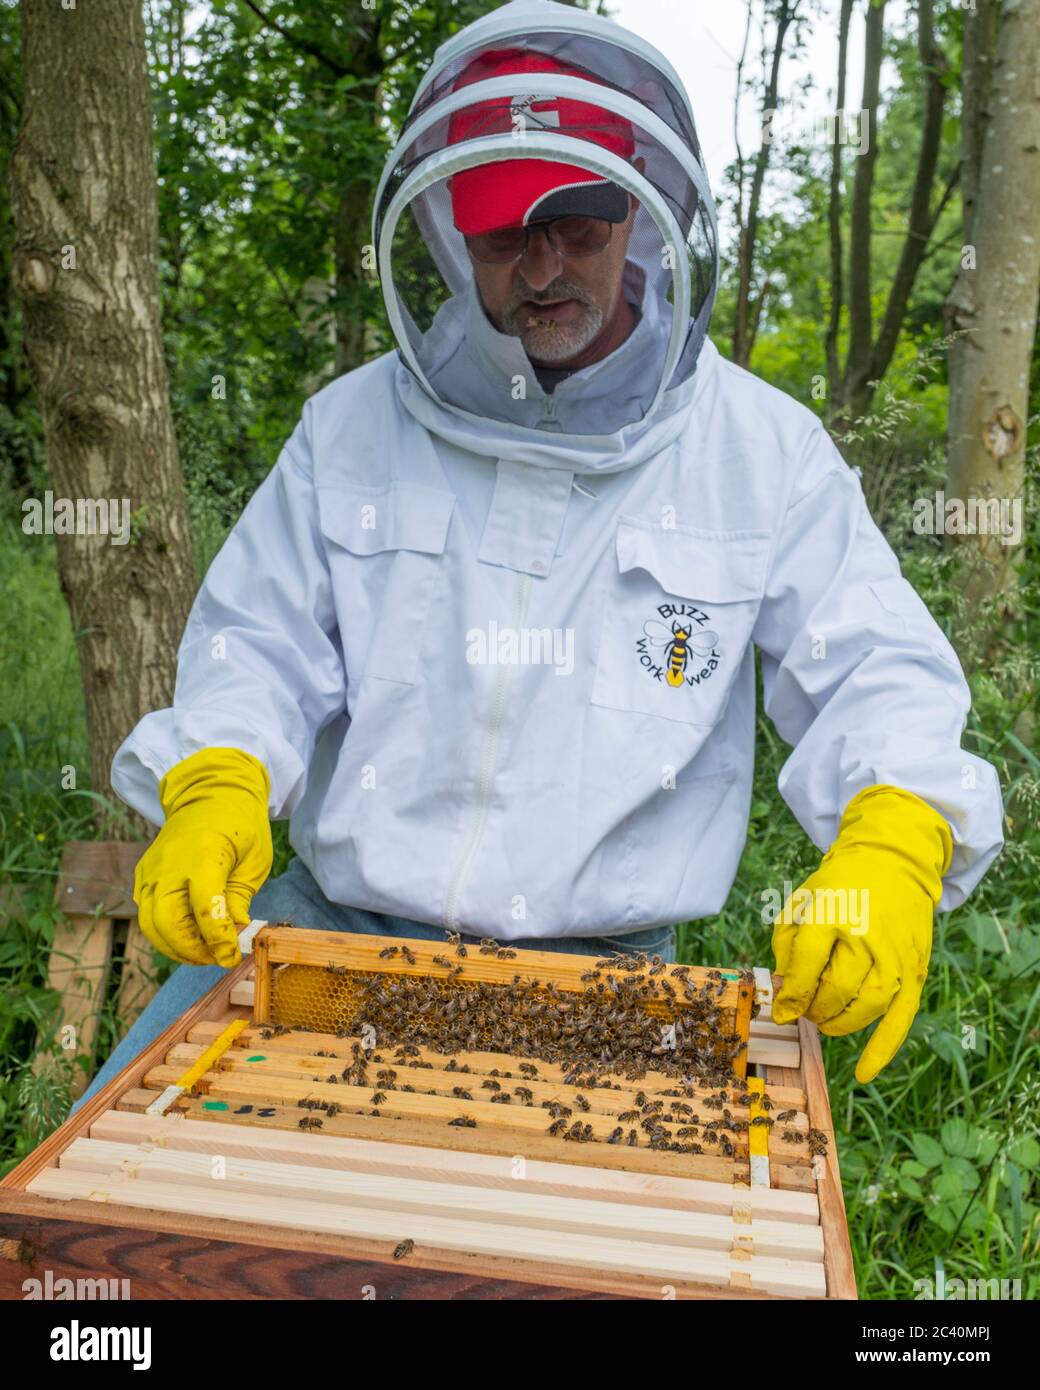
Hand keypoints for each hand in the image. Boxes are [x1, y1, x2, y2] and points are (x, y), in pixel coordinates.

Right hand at [133, 747, 272, 967]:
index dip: (217, 939)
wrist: (211, 793)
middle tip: (217, 957)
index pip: (205, 909)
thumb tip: (233, 936)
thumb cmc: (240, 825)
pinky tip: (189, 935)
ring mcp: (152, 870)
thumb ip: (238, 899)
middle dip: (192, 951)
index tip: (232, 955)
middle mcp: (170, 864)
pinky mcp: (144, 875)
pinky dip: (164, 932)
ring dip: (176, 948)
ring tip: (204, 952)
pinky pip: (146, 912)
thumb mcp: (254, 860)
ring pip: (150, 924)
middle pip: (167, 923)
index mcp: (204, 855)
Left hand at [771, 785, 951, 1083]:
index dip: (789, 994)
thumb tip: (782, 994)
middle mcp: (866, 937)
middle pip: (835, 990)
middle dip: (813, 1008)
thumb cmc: (840, 887)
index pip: (805, 967)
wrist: (893, 863)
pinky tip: (863, 1073)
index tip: (781, 1009)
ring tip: (824, 1018)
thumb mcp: (802, 901)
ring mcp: (894, 956)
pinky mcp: (915, 971)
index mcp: (832, 914)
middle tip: (805, 1008)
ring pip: (865, 1008)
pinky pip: (900, 1019)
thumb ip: (787, 944)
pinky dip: (882, 1049)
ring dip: (838, 1023)